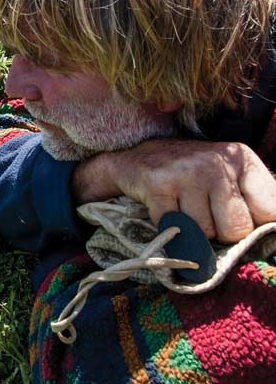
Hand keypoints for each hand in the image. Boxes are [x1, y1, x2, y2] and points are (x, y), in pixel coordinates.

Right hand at [72, 139, 275, 242]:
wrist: (134, 160)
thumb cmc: (191, 175)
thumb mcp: (230, 177)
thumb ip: (257, 201)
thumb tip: (274, 236)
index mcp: (241, 159)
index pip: (270, 212)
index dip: (255, 226)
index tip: (239, 222)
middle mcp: (216, 162)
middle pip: (235, 229)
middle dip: (221, 233)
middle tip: (205, 214)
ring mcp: (185, 171)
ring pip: (203, 233)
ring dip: (192, 231)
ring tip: (182, 209)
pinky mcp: (157, 184)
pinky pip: (174, 228)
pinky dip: (169, 229)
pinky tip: (165, 209)